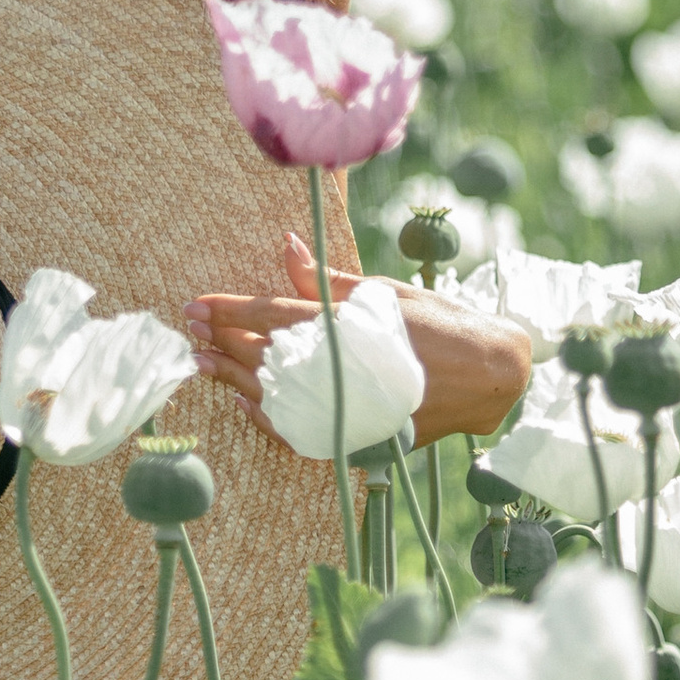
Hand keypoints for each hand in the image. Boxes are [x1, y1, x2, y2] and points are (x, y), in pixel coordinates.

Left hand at [183, 233, 531, 449]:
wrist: (490, 377)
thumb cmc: (441, 324)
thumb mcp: (384, 292)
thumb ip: (328, 279)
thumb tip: (286, 246)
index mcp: (349, 324)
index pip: (273, 314)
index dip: (230, 308)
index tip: (196, 303)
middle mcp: (344, 368)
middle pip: (264, 355)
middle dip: (222, 340)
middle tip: (189, 330)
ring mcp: (349, 405)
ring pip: (274, 395)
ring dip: (233, 379)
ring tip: (202, 365)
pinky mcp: (357, 433)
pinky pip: (300, 432)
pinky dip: (269, 419)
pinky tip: (244, 405)